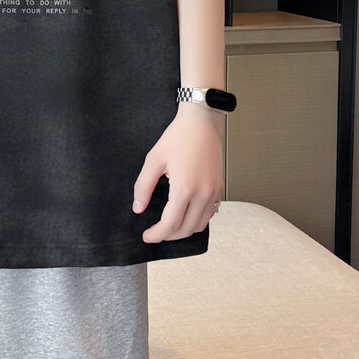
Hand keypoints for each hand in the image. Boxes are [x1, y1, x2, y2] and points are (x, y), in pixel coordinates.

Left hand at [132, 104, 224, 242]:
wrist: (201, 122)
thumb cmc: (178, 137)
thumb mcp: (154, 160)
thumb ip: (144, 187)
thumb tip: (138, 208)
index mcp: (184, 188)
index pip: (170, 224)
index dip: (157, 235)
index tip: (146, 236)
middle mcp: (203, 194)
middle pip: (185, 229)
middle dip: (168, 236)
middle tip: (154, 233)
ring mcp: (214, 192)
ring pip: (199, 225)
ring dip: (183, 230)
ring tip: (168, 226)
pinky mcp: (219, 188)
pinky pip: (209, 215)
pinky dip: (196, 221)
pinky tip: (184, 215)